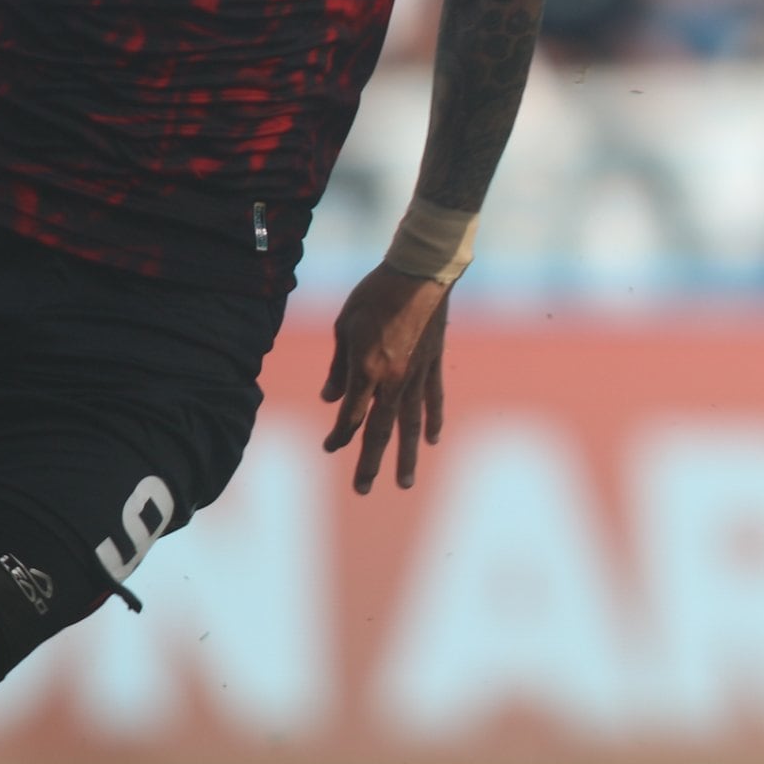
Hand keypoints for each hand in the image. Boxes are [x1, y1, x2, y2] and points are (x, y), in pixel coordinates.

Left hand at [319, 265, 451, 494]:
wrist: (419, 273)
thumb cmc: (375, 295)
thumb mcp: (343, 327)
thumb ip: (339, 367)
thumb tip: (331, 399)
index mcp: (366, 371)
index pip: (350, 417)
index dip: (339, 436)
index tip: (329, 447)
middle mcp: (393, 381)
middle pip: (380, 431)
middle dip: (370, 463)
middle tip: (363, 490)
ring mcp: (417, 376)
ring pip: (410, 424)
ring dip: (407, 456)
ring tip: (404, 482)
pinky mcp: (434, 365)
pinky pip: (433, 400)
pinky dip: (433, 421)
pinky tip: (432, 440)